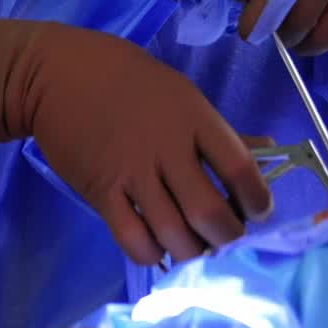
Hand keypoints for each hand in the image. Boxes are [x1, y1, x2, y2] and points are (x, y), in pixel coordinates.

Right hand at [0, 19, 272, 266]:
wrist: (59, 74)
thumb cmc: (128, 79)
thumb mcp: (181, 94)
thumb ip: (221, 130)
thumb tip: (269, 149)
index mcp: (194, 117)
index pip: (240, 167)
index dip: (257, 199)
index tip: (258, 210)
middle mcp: (167, 147)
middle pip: (209, 212)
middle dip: (227, 236)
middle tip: (225, 234)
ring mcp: (132, 172)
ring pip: (175, 235)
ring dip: (193, 250)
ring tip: (195, 244)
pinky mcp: (101, 192)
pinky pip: (134, 240)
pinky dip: (154, 253)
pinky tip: (159, 245)